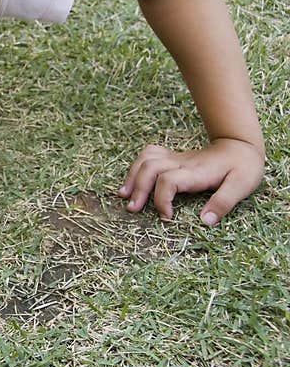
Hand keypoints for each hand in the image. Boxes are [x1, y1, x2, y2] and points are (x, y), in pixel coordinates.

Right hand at [118, 139, 263, 224]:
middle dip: (138, 188)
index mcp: (196, 172)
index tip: (166, 218)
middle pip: (150, 168)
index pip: (169, 180)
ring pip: (145, 160)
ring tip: (123, 195)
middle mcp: (181, 162)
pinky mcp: (171, 157)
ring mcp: (174, 158)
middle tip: (132, 209)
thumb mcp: (242, 186)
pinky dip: (136, 167)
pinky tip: (133, 180)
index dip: (162, 200)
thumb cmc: (242, 167)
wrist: (240, 144)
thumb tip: (205, 221)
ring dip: (132, 177)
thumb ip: (223, 203)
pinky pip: (147, 155)